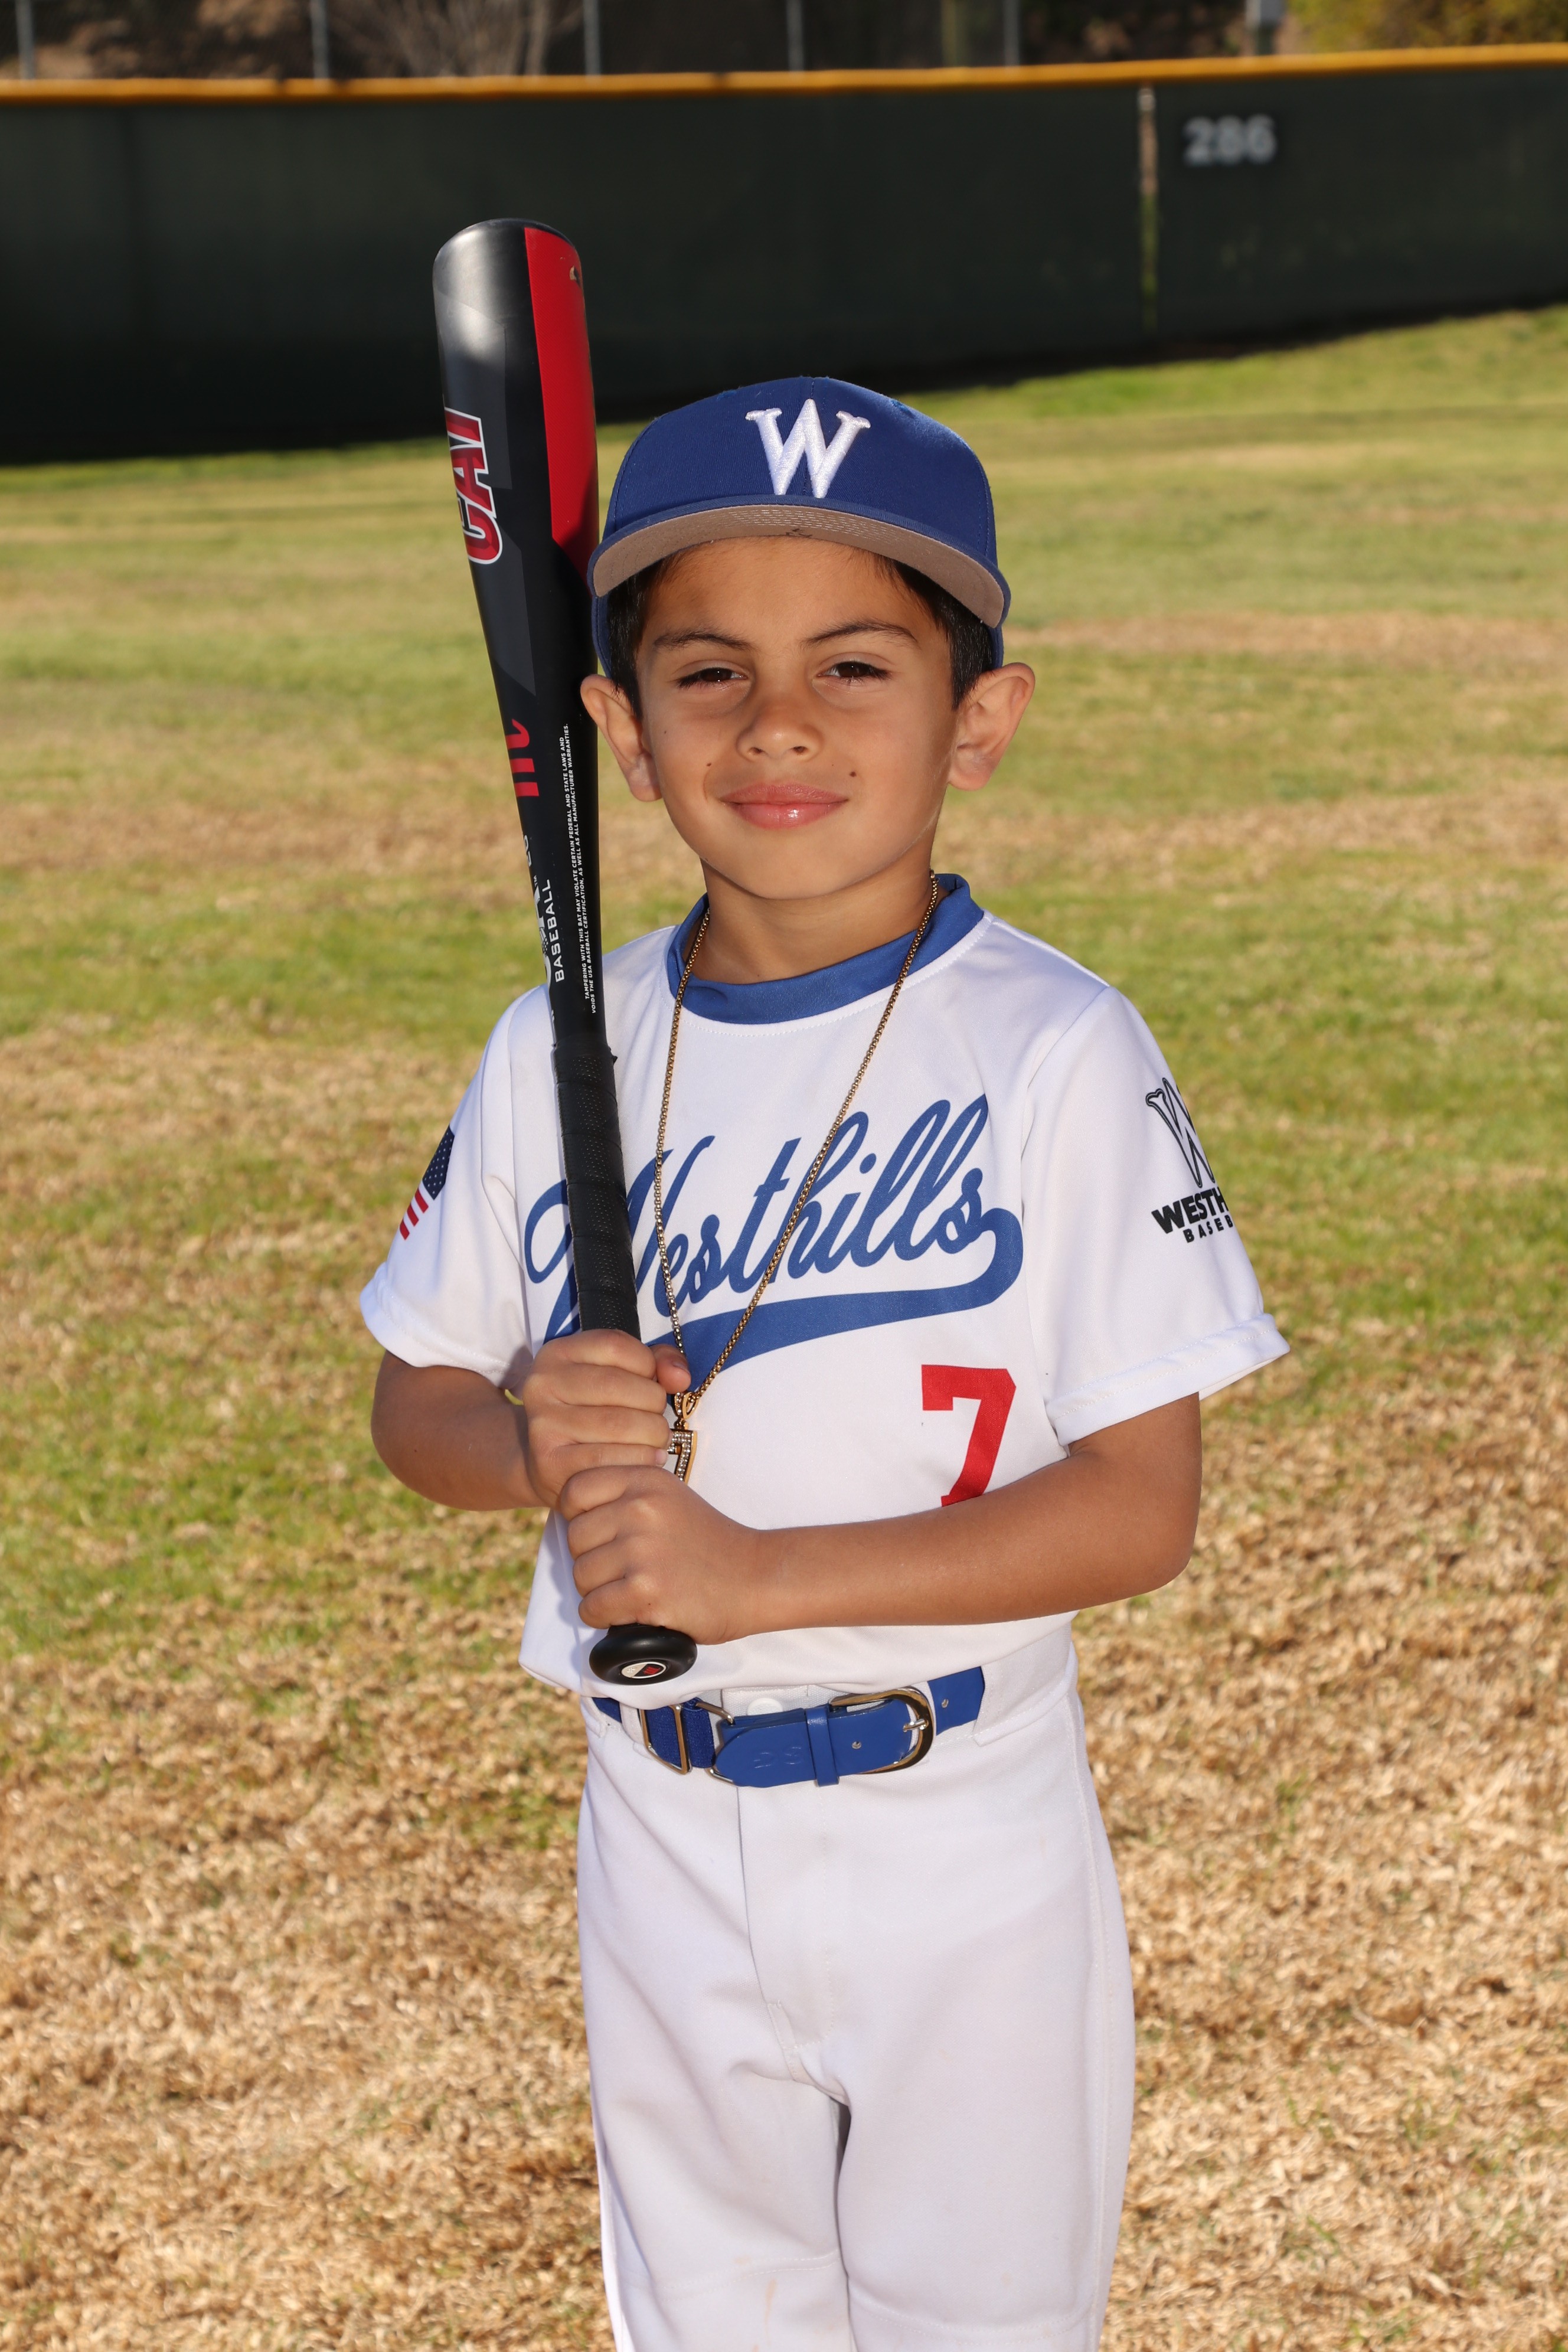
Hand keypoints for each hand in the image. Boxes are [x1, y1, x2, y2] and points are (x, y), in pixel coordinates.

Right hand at [515, 1332, 688, 1511]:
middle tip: (658, 1421)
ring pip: (620, 1424)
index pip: (616, 1345)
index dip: (647, 1365)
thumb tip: (680, 1377)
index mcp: (557, 1353)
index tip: (652, 1383)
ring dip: (653, 1436)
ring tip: (657, 1442)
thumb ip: (657, 1363)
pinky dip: (642, 1461)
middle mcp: (542, 1384)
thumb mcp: (621, 1376)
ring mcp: (543, 1424)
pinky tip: (649, 1462)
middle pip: (620, 1386)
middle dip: (654, 1406)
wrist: (553, 1466)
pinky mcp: (550, 1463)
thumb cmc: (596, 1414)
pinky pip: (611, 1459)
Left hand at [562, 1464, 779, 1647]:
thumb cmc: (709, 1543)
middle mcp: (640, 1509)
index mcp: (644, 1481)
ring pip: (580, 1575)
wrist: (755, 1577)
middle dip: (591, 1558)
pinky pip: (593, 1608)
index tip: (599, 1534)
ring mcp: (642, 1550)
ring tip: (631, 1589)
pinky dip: (603, 1617)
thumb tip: (572, 1513)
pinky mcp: (646, 1591)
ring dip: (598, 1590)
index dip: (577, 1516)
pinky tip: (629, 1612)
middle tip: (622, 1569)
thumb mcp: (670, 1497)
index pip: (574, 1491)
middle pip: (573, 1537)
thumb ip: (627, 1495)